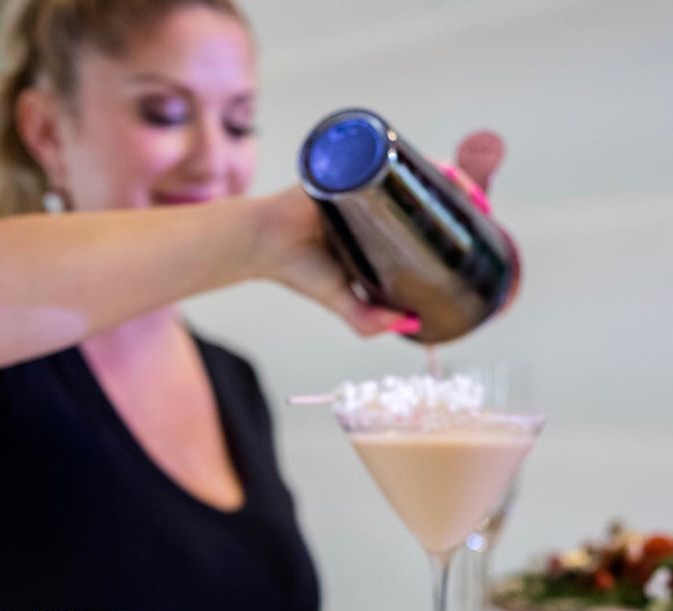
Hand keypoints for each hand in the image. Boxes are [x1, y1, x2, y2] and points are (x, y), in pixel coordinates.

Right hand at [258, 130, 505, 337]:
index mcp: (376, 228)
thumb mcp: (342, 300)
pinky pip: (389, 153)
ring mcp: (362, 180)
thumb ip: (369, 320)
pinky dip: (417, 159)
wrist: (263, 244)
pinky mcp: (349, 163)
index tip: (475, 223)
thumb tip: (412, 325)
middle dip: (456, 193)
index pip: (421, 216)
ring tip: (468, 191)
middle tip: (477, 207)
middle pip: (423, 189)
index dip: (450, 216)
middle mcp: (373, 200)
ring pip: (413, 171)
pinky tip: (441, 168)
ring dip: (444, 174)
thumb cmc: (298, 268)